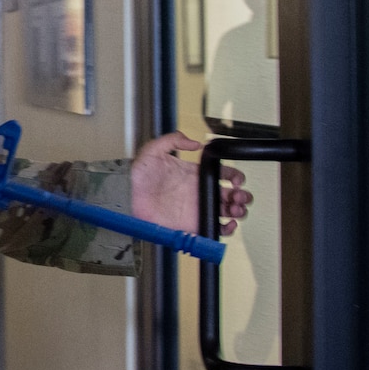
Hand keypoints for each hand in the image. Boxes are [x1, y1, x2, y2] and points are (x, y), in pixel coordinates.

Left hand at [129, 131, 251, 236]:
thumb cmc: (138, 174)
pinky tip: (228, 224)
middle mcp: (200, 191)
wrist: (127, 195)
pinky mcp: (192, 224)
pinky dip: (226, 229)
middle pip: (231, 194)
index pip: (224, 174)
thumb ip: (174, 140)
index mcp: (196, 174)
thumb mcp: (154, 149)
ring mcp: (197, 208)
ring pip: (227, 211)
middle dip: (242, 196)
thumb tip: (195, 143)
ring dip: (238, 211)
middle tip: (238, 196)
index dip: (235, 176)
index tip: (236, 180)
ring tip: (236, 209)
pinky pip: (214, 229)